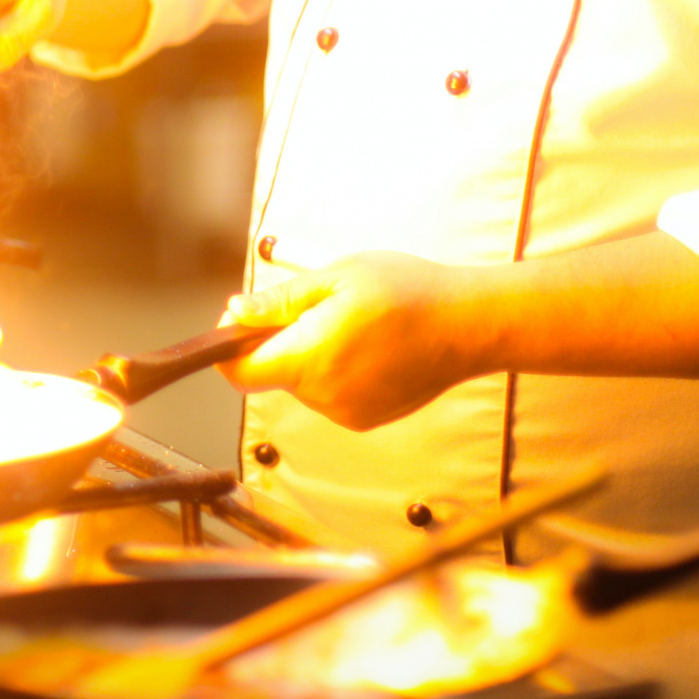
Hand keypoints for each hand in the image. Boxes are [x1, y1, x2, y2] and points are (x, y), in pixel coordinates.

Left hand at [219, 252, 492, 432]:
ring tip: (351, 321)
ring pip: (303, 383)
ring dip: (310, 355)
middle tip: (315, 304)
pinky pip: (331, 394)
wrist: (468, 325)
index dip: (230, 346)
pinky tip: (369, 344)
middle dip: (279, 340)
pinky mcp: (368, 419)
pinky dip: (336, 371)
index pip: (239, 373)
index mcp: (307, 360)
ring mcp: (347, 414)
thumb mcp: (334, 278)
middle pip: (273, 373)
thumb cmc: (404, 291)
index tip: (243, 318)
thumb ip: (279, 302)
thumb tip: (234, 313)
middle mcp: (322, 397)